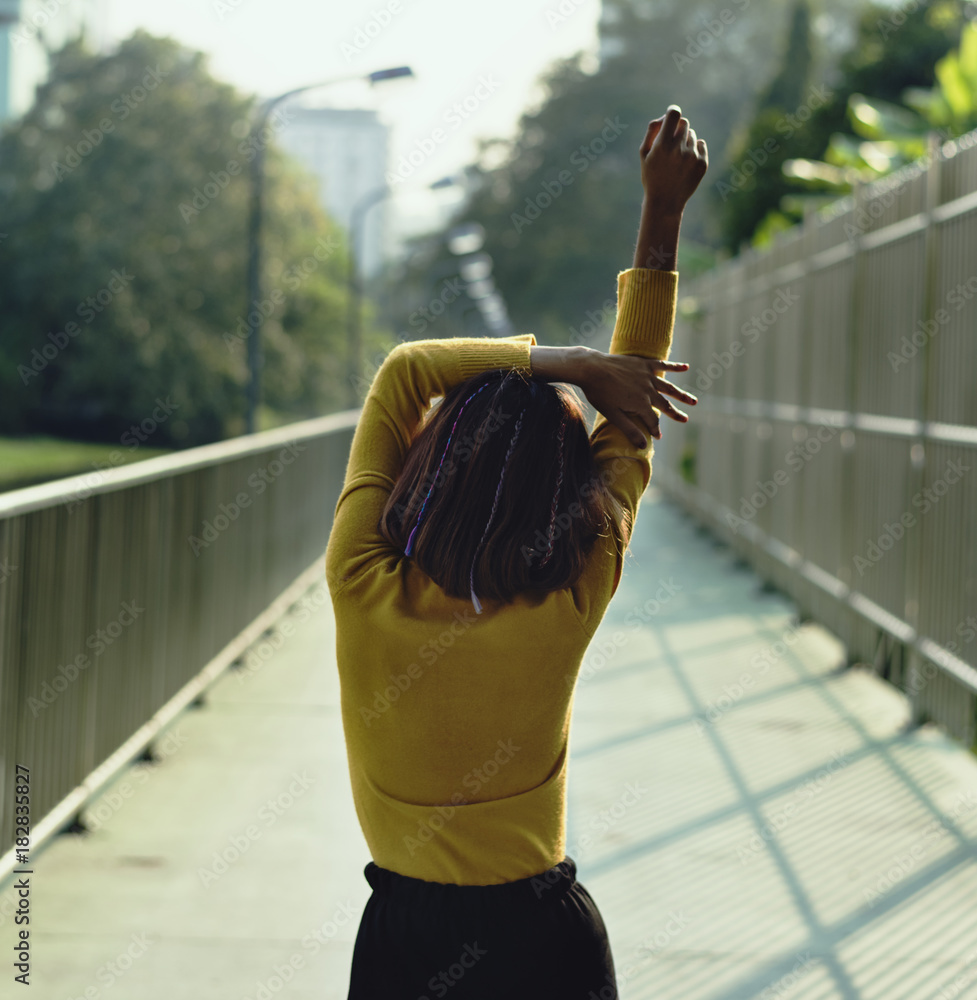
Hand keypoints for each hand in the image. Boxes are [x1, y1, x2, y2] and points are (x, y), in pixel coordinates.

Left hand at [577, 350, 697, 447]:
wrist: (591, 368)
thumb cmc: (599, 393)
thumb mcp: (612, 415)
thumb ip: (629, 430)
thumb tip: (643, 445)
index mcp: (640, 404)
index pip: (652, 420)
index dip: (655, 429)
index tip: (657, 436)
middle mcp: (648, 390)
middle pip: (664, 404)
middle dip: (674, 413)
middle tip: (685, 419)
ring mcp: (647, 376)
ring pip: (668, 387)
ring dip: (681, 395)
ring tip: (693, 401)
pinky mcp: (643, 364)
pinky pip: (662, 365)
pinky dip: (674, 366)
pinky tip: (686, 367)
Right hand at [639, 105, 707, 213]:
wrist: (665, 202)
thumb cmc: (651, 175)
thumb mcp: (644, 154)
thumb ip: (652, 130)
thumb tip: (665, 116)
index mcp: (662, 146)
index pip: (674, 114)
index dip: (672, 112)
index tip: (671, 116)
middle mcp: (678, 150)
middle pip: (684, 123)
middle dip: (678, 130)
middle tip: (671, 144)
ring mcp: (692, 157)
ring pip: (692, 135)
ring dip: (685, 142)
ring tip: (677, 159)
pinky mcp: (702, 163)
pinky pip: (701, 144)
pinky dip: (695, 149)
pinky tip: (686, 163)